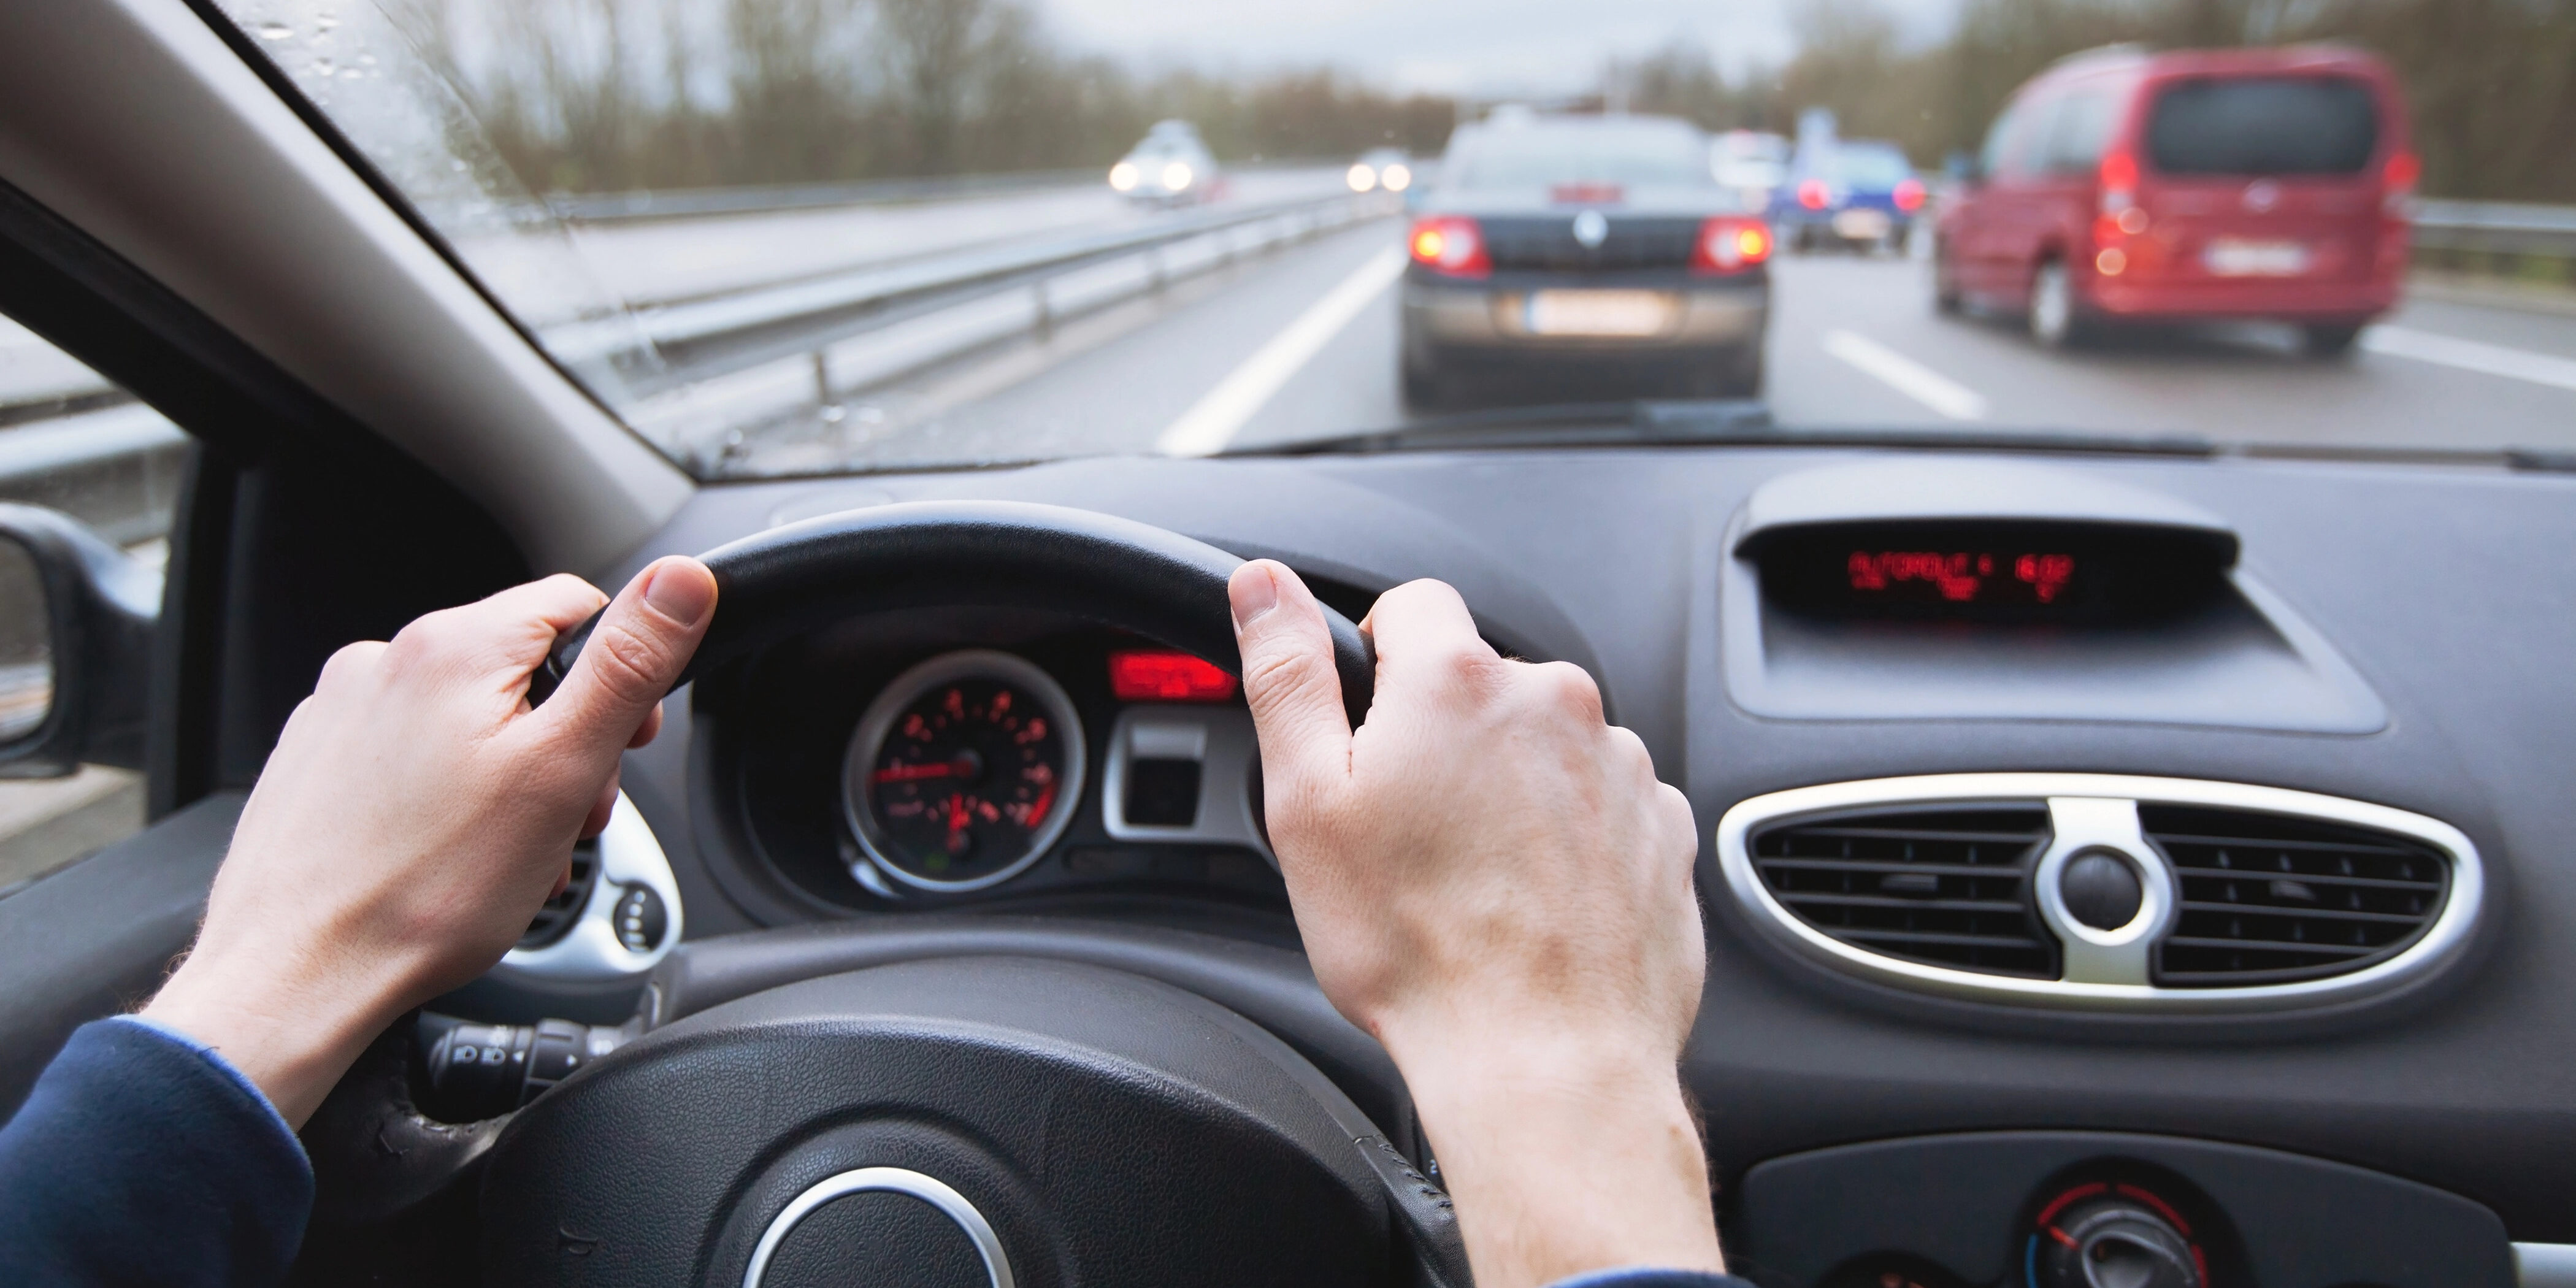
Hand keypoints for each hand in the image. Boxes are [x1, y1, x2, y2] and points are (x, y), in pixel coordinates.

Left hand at [143, 558, 717, 1126]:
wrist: (295, 975)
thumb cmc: (424, 891)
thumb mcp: (561, 769)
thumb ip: (628, 665)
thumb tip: (683, 580)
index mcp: (454, 646)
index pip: (576, 604)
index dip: (622, 674)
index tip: (625, 743)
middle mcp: (385, 660)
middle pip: (522, 669)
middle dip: (564, 740)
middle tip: (566, 818)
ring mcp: (342, 711)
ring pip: (468, 718)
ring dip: (511, 776)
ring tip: (509, 853)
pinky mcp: (317, 761)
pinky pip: (412, 756)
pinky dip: (449, 798)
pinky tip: (451, 856)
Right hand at [1229, 561, 1719, 1287]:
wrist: (1544, 1060)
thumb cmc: (1418, 949)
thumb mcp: (1307, 803)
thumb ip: (1287, 675)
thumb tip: (1263, 584)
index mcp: (1459, 681)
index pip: (1414, 608)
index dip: (1376, 663)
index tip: (1367, 735)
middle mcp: (1556, 703)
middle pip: (1483, 685)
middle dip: (1445, 739)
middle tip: (1410, 834)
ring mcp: (1622, 765)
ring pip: (1545, 748)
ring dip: (1512, 790)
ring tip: (1476, 883)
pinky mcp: (1663, 828)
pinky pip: (1603, 806)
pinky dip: (1570, 840)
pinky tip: (1533, 905)